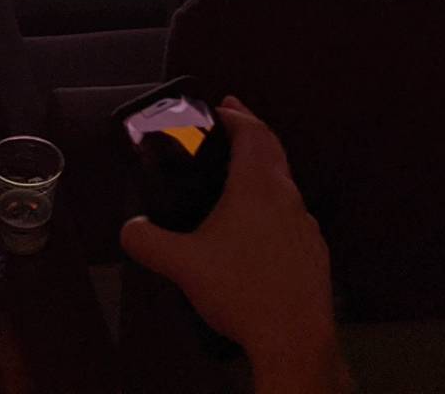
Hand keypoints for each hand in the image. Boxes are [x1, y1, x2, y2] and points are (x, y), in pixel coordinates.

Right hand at [120, 101, 340, 384]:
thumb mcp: (182, 264)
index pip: (253, 133)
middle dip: (251, 133)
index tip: (223, 106)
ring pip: (284, 185)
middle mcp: (287, 197)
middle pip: (273, 151)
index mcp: (257, 186)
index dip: (238, 115)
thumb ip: (148, 242)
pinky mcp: (313, 253)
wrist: (294, 338)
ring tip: (237, 180)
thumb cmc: (242, 292)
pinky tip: (255, 233)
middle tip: (232, 124)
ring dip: (263, 172)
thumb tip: (131, 230)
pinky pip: (292, 217)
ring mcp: (305, 225)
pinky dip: (273, 209)